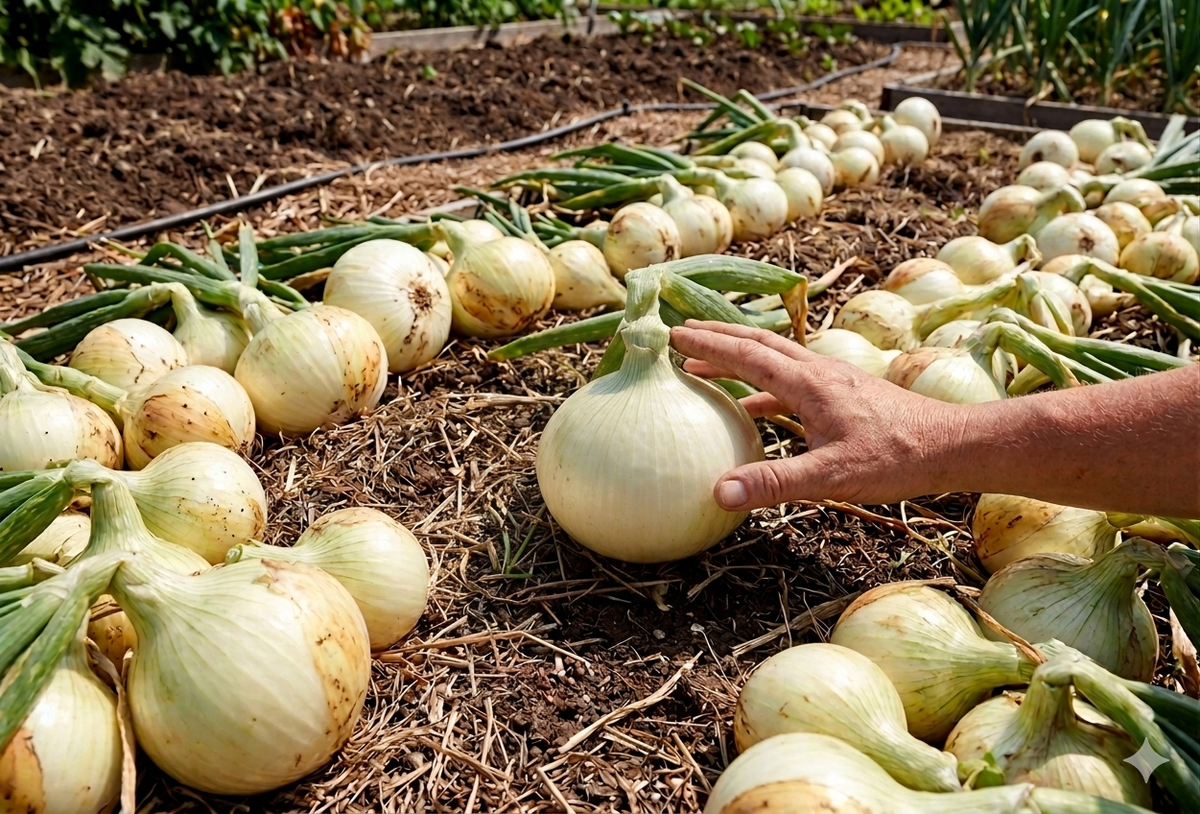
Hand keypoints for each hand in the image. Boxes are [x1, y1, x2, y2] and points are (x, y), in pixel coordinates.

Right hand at [670, 320, 958, 509]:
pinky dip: (762, 386)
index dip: (707, 345)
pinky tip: (753, 407)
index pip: (746, 355)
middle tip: (681, 332)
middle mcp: (818, 372)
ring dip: (738, 357)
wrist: (951, 446)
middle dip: (717, 336)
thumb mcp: (831, 477)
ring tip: (705, 364)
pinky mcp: (844, 396)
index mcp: (808, 382)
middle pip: (758, 344)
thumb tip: (720, 492)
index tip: (672, 334)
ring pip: (775, 359)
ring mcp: (832, 382)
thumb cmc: (896, 459)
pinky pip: (791, 382)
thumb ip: (774, 483)